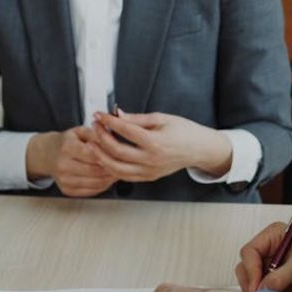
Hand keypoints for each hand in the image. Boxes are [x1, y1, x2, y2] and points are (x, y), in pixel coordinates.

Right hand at [26, 127, 116, 196]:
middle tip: (123, 164)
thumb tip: (111, 137)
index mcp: (67, 147)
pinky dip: (103, 186)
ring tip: (118, 171)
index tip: (119, 153)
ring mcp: (64, 180)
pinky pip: (91, 191)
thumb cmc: (66, 142)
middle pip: (95, 170)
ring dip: (110, 179)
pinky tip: (107, 178)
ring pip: (95, 183)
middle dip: (112, 168)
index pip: (93, 154)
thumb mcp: (79, 131)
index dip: (108, 155)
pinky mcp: (67, 190)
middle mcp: (63, 165)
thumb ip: (95, 133)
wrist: (47, 154)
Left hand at [88, 111, 232, 181]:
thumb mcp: (161, 118)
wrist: (199, 149)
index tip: (99, 114)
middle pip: (117, 151)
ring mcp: (150, 171)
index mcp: (156, 142)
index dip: (109, 121)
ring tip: (92, 144)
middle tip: (94, 126)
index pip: (125, 130)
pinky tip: (103, 158)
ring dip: (101, 156)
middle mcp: (151, 159)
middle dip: (101, 138)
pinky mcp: (149, 177)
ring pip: (117, 168)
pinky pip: (124, 176)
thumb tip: (117, 114)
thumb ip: (137, 118)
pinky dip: (111, 168)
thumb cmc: (184, 131)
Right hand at [235, 223, 291, 291]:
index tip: (256, 286)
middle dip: (250, 282)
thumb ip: (280, 276)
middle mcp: (271, 252)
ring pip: (253, 282)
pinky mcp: (280, 285)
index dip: (250, 269)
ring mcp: (275, 269)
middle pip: (246, 267)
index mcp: (275, 237)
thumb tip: (261, 288)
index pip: (249, 252)